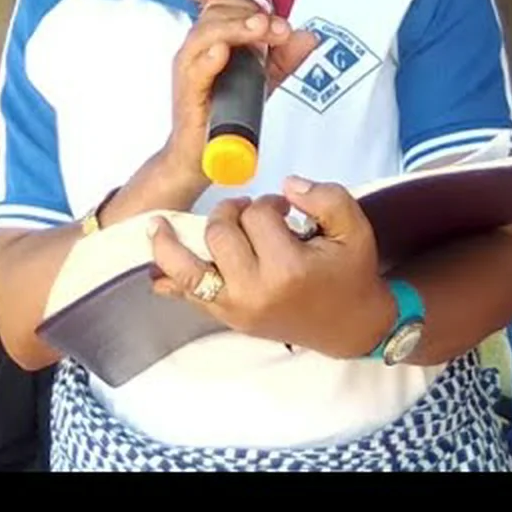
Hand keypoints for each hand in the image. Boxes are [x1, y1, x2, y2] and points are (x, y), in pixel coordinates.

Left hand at [149, 177, 396, 358]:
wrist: (351, 326)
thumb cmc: (350, 275)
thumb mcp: (354, 229)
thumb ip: (325, 197)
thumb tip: (287, 185)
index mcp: (288, 269)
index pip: (259, 216)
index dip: (270, 203)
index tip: (284, 210)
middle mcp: (256, 291)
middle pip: (221, 233)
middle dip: (232, 212)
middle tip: (249, 213)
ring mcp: (237, 308)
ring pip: (189, 269)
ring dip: (171, 244)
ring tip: (158, 224)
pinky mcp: (229, 318)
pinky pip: (189, 297)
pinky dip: (169, 281)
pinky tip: (156, 267)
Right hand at [162, 0, 317, 184]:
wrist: (200, 155)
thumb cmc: (224, 112)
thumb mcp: (261, 79)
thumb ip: (284, 58)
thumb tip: (309, 37)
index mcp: (211, 39)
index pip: (225, 5)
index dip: (251, 3)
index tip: (277, 14)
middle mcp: (197, 50)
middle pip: (215, 14)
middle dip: (250, 14)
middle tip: (278, 27)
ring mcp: (189, 71)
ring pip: (204, 35)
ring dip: (234, 28)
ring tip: (260, 28)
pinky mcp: (187, 95)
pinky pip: (194, 71)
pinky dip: (207, 59)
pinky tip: (221, 52)